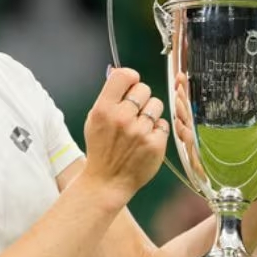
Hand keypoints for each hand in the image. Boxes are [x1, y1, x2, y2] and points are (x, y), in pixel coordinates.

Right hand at [81, 67, 168, 202]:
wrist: (106, 181)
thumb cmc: (101, 149)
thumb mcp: (94, 121)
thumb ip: (108, 99)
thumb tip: (122, 75)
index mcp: (103, 110)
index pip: (124, 76)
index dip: (130, 78)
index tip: (131, 85)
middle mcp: (121, 118)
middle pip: (144, 88)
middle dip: (141, 98)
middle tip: (133, 113)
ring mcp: (139, 131)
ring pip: (156, 104)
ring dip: (150, 114)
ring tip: (139, 128)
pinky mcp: (155, 143)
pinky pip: (163, 124)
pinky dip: (156, 131)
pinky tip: (144, 141)